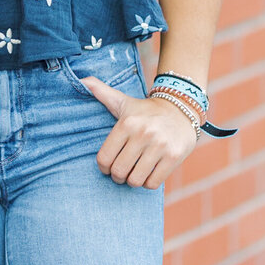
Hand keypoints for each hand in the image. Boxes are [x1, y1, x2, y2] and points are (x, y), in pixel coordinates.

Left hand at [80, 76, 197, 188]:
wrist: (181, 109)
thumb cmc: (145, 110)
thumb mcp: (123, 101)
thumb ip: (101, 92)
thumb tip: (82, 81)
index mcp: (127, 123)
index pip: (104, 158)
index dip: (103, 167)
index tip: (108, 166)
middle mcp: (143, 133)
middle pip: (119, 171)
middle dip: (118, 176)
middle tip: (121, 173)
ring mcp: (160, 146)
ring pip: (135, 180)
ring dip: (133, 181)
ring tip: (134, 173)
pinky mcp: (174, 157)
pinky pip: (153, 183)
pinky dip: (148, 183)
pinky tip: (148, 173)